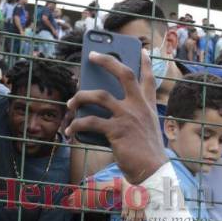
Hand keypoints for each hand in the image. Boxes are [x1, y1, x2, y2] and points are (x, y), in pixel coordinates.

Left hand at [66, 51, 165, 184]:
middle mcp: (139, 106)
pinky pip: (90, 122)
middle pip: (124, 74)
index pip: (148, 78)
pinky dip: (77, 126)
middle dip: (107, 60)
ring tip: (70, 104)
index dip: (145, 62)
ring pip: (99, 95)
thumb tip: (99, 110)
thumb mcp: (144, 129)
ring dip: (80, 97)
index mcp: (148, 106)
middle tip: (91, 55)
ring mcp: (127, 116)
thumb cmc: (145, 153)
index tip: (140, 49)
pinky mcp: (116, 131)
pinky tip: (70, 132)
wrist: (152, 171)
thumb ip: (129, 116)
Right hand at [120, 177, 145, 220]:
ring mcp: (131, 207)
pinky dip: (123, 218)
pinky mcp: (125, 205)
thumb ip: (144, 205)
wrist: (127, 187)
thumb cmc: (135, 192)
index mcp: (142, 206)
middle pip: (136, 220)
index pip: (141, 218)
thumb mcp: (142, 198)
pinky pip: (124, 214)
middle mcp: (137, 207)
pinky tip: (123, 219)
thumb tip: (145, 215)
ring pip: (130, 218)